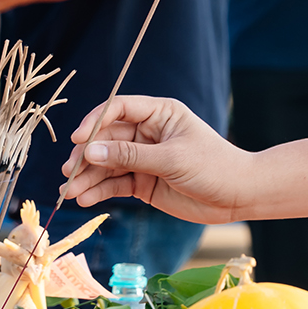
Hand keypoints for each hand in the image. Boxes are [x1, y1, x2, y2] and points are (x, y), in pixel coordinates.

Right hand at [60, 95, 254, 222]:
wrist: (238, 196)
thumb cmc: (213, 167)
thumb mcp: (171, 159)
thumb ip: (130, 155)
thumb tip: (90, 151)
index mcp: (159, 113)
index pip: (118, 109)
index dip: (95, 122)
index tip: (79, 139)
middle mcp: (148, 132)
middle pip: (106, 139)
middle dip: (86, 156)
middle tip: (69, 173)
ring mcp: (144, 158)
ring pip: (107, 164)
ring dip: (87, 177)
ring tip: (69, 192)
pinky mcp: (143, 182)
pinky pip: (115, 183)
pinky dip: (99, 191)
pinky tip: (84, 199)